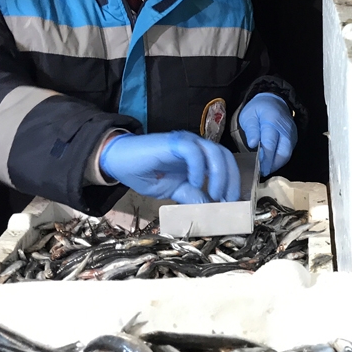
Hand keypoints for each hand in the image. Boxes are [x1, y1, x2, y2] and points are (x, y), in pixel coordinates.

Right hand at [98, 132, 240, 202]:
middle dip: (231, 180)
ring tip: (214, 193)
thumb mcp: (174, 191)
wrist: (119, 161)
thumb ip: (192, 197)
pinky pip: (193, 151)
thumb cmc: (146, 174)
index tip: (232, 203)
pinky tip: (193, 182)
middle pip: (224, 157)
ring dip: (219, 174)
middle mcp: (196, 147)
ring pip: (214, 152)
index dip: (232, 183)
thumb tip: (211, 210)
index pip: (224, 165)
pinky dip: (197, 167)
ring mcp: (186, 143)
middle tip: (227, 200)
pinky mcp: (173, 142)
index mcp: (198, 159)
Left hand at [238, 93, 297, 175]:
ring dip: (275, 164)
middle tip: (260, 172)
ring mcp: (292, 134)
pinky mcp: (294, 139)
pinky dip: (279, 160)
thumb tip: (252, 144)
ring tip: (264, 170)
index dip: (264, 157)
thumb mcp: (249, 116)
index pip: (270, 143)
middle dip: (271, 165)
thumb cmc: (258, 109)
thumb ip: (251, 130)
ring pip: (287, 155)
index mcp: (273, 121)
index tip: (256, 166)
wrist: (274, 100)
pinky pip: (288, 153)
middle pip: (283, 152)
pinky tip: (270, 164)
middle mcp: (286, 129)